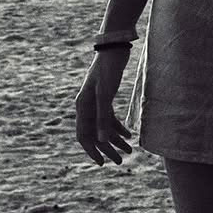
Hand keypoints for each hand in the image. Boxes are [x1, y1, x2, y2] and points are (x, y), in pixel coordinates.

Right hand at [75, 49, 133, 166]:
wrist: (114, 48)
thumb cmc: (108, 70)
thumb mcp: (105, 94)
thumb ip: (103, 118)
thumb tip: (102, 141)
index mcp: (83, 106)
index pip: (84, 135)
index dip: (92, 151)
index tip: (102, 163)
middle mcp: (87, 105)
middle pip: (96, 133)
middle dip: (108, 148)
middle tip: (120, 161)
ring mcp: (96, 101)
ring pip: (104, 126)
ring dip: (116, 139)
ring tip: (130, 150)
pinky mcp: (105, 96)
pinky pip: (109, 117)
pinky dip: (118, 127)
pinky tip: (129, 135)